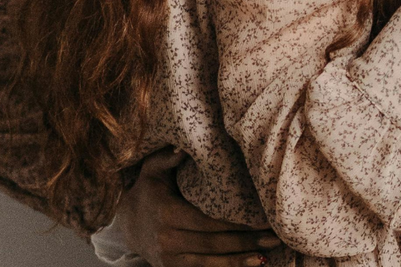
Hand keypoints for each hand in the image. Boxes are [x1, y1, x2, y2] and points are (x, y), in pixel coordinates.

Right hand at [117, 148, 278, 266]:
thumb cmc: (148, 191)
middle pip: (214, 243)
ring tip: (267, 257)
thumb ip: (167, 157)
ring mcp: (169, 258)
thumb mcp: (152, 170)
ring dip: (239, 262)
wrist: (126, 224)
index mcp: (167, 214)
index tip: (263, 220)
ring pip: (210, 262)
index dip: (237, 223)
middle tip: (274, 239)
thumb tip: (183, 145)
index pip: (208, 221)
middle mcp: (168, 239)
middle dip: (246, 243)